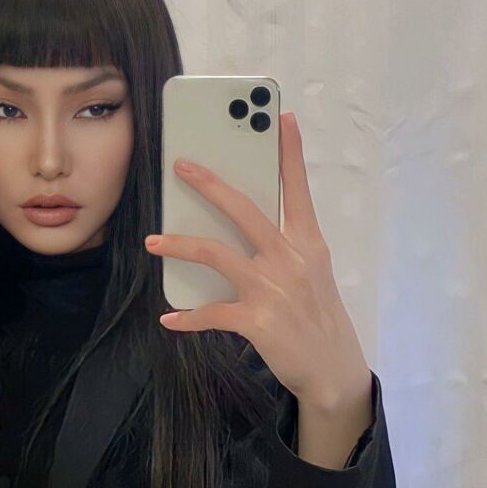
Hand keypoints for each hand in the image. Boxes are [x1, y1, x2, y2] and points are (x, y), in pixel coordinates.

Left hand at [145, 111, 370, 407]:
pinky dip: (187, 317)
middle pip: (244, 210)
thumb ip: (284, 246)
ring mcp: (273, 290)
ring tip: (153, 242)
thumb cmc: (318, 316)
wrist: (333, 370)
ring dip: (179, 245)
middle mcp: (291, 259)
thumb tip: (241, 227)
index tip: (282, 117)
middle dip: (209, 184)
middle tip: (181, 166)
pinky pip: (211, 313)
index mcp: (309, 244)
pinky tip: (170, 318)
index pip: (298, 190)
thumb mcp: (313, 273)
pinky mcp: (256, 322)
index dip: (290, 153)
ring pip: (216, 254)